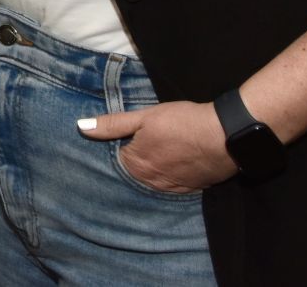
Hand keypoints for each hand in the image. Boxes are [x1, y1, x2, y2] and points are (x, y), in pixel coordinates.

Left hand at [77, 100, 236, 193]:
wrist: (225, 136)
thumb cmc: (182, 122)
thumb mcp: (144, 117)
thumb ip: (113, 124)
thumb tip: (81, 127)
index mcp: (134, 165)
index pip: (115, 158)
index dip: (120, 144)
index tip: (125, 135)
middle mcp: (149, 183)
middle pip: (133, 171)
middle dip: (135, 157)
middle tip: (147, 141)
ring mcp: (170, 188)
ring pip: (152, 178)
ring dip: (153, 167)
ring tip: (162, 150)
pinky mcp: (190, 189)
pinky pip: (171, 183)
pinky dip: (170, 173)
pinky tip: (176, 160)